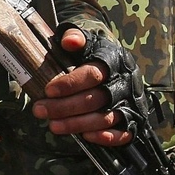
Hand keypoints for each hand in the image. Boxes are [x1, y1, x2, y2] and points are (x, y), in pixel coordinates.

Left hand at [31, 29, 132, 145]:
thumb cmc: (93, 52)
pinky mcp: (134, 118)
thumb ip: (76, 36)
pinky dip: (106, 137)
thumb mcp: (85, 38)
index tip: (48, 90)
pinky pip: (124, 133)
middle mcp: (124, 82)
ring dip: (78, 124)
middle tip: (40, 110)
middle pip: (95, 99)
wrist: (115, 60)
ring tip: (53, 126)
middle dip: (65, 107)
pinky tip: (85, 137)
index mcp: (113, 60)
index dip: (70, 84)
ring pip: (105, 117)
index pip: (92, 74)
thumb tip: (69, 41)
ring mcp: (130, 101)